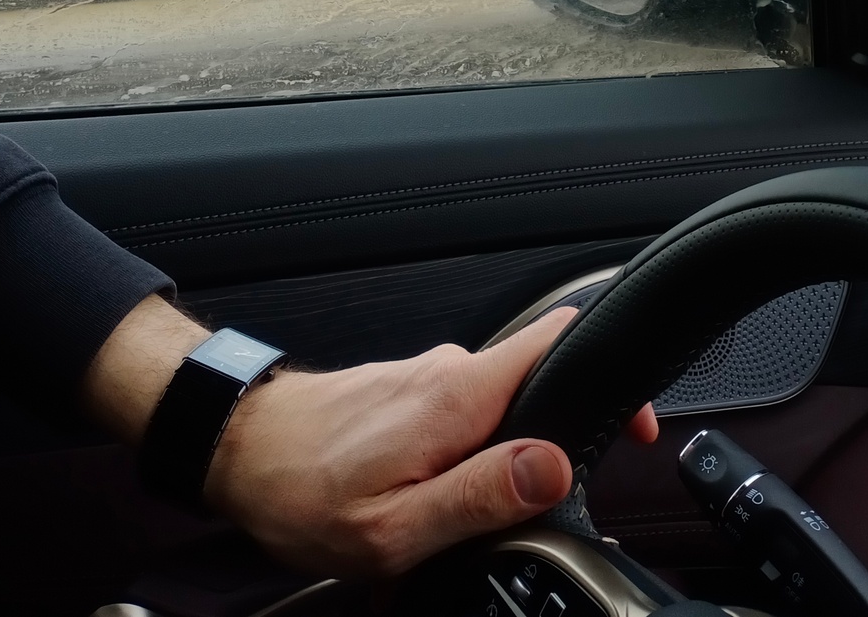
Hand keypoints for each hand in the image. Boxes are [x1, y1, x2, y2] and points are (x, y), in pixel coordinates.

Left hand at [84, 299, 656, 577]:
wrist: (235, 451)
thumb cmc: (300, 491)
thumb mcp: (396, 526)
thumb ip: (481, 495)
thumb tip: (554, 468)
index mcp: (460, 397)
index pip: (559, 340)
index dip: (609, 373)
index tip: (633, 421)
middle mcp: (450, 372)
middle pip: (539, 383)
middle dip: (554, 439)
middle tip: (534, 505)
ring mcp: (430, 377)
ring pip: (501, 405)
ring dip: (504, 453)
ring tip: (471, 512)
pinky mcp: (411, 391)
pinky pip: (466, 413)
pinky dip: (470, 450)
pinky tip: (439, 493)